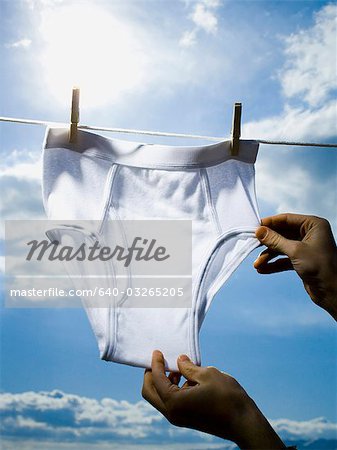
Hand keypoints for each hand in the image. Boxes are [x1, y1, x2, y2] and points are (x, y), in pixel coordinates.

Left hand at [142, 350, 285, 448]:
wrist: (244, 423)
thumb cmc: (227, 397)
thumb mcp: (207, 375)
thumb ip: (189, 367)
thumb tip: (179, 361)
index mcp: (174, 402)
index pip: (156, 379)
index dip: (156, 363)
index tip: (158, 351)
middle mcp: (172, 413)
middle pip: (150, 392)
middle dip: (151, 375)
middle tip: (159, 360)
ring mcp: (179, 418)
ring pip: (161, 398)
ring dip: (164, 381)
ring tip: (178, 367)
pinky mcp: (187, 419)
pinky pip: (172, 402)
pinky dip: (174, 389)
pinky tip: (188, 378)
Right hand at [254, 213, 336, 319]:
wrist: (333, 292)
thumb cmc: (320, 267)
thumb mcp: (295, 251)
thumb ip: (275, 240)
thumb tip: (259, 231)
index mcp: (313, 225)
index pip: (286, 219)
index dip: (270, 223)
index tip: (254, 228)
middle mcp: (310, 234)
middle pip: (282, 233)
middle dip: (267, 242)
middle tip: (252, 245)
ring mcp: (306, 247)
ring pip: (281, 247)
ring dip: (269, 256)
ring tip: (257, 264)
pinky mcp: (302, 260)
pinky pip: (284, 259)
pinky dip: (274, 264)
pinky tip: (263, 269)